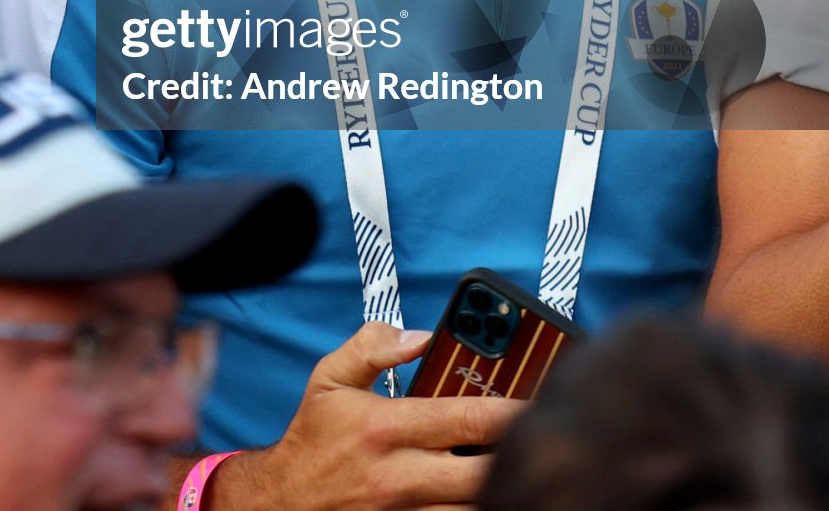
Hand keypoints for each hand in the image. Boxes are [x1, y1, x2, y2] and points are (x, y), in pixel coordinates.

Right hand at [211, 324, 521, 510]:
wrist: (283, 500)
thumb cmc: (314, 440)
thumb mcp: (329, 380)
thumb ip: (372, 347)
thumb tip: (418, 335)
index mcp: (385, 428)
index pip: (467, 418)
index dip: (515, 411)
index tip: (543, 403)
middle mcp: (399, 476)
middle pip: (485, 471)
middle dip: (520, 456)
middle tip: (545, 444)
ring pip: (478, 507)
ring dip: (504, 488)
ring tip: (522, 469)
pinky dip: (482, 508)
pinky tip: (493, 493)